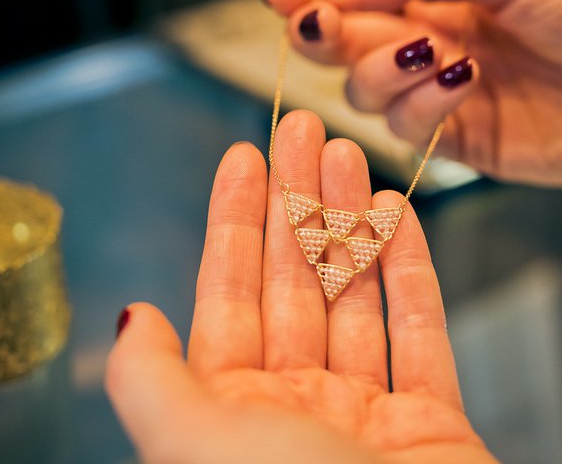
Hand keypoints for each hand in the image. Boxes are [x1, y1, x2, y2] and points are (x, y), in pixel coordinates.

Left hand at [106, 110, 496, 463]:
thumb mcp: (196, 443)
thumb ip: (150, 380)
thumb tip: (129, 318)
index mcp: (231, 414)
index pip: (228, 295)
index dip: (234, 221)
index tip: (242, 156)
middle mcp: (295, 409)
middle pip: (295, 280)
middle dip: (295, 201)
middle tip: (301, 129)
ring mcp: (367, 414)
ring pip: (356, 293)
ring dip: (350, 220)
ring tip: (346, 152)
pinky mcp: (433, 422)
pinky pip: (421, 329)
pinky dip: (411, 269)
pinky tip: (395, 215)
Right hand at [263, 0, 561, 200]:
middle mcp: (431, 41)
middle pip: (345, 43)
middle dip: (326, 32)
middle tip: (318, 24)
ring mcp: (442, 95)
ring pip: (366, 90)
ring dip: (382, 67)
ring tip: (432, 47)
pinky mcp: (460, 144)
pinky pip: (407, 128)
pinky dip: (421, 103)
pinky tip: (462, 78)